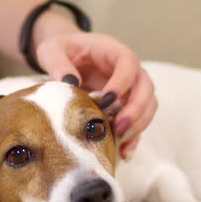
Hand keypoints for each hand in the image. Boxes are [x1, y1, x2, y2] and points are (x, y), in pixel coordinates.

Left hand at [35, 32, 156, 158]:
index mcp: (111, 50)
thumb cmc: (60, 49)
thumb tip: (71, 83)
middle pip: (146, 87)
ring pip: (148, 105)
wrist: (63, 55)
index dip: (123, 81)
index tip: (107, 100)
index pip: (129, 62)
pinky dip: (134, 137)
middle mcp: (127, 69)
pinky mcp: (125, 105)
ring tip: (120, 142)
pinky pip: (138, 121)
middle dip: (136, 109)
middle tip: (119, 127)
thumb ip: (58, 64)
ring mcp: (129, 88)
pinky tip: (123, 153)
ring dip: (138, 125)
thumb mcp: (52, 51)